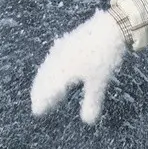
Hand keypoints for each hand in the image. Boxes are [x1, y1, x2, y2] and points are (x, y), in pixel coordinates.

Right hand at [30, 10, 125, 125]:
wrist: (112, 27)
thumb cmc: (104, 56)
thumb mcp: (99, 82)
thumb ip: (92, 102)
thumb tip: (88, 121)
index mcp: (62, 71)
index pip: (47, 90)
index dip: (42, 102)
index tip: (37, 112)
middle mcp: (57, 60)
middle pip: (43, 78)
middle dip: (39, 92)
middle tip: (36, 103)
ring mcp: (62, 49)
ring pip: (47, 68)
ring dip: (43, 80)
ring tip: (41, 88)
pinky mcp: (68, 42)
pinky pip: (53, 59)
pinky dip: (50, 69)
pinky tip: (54, 68)